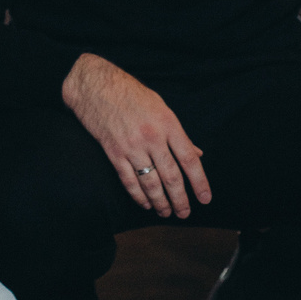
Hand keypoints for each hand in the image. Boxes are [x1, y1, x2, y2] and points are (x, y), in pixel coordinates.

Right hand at [62, 52, 211, 218]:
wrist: (95, 85)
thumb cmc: (131, 94)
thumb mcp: (161, 107)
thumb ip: (179, 133)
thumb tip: (197, 153)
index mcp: (168, 123)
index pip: (189, 159)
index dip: (199, 182)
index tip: (205, 198)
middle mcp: (152, 137)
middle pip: (171, 176)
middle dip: (180, 199)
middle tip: (185, 213)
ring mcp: (132, 146)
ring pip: (151, 183)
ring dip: (160, 202)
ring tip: (167, 212)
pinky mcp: (114, 152)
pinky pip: (129, 180)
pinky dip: (138, 196)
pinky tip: (145, 204)